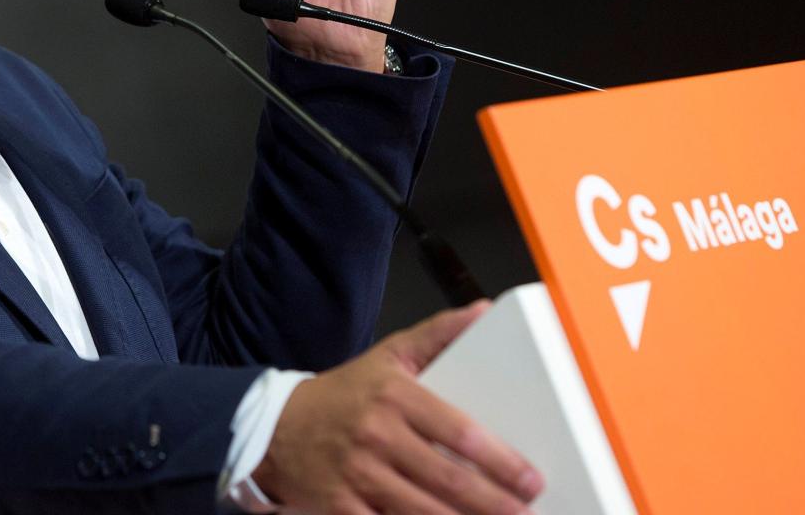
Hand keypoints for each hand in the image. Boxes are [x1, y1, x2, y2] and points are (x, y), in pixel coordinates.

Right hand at [253, 303, 543, 513]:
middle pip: (446, 478)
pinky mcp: (340, 508)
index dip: (499, 460)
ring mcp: (357, 475)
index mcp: (394, 396)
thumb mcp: (388, 355)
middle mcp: (376, 435)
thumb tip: (483, 311)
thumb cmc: (344, 394)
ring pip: (421, 511)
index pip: (458, 431)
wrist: (274, 427)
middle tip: (526, 512)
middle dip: (493, 502)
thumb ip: (437, 335)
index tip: (530, 478)